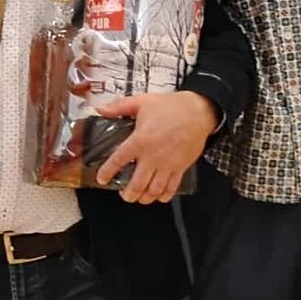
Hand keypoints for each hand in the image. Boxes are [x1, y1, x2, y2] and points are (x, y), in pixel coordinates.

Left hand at [94, 92, 217, 203]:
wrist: (198, 111)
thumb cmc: (171, 107)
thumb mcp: (141, 102)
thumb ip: (119, 107)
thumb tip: (102, 110)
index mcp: (141, 140)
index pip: (119, 160)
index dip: (108, 171)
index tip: (102, 178)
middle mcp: (153, 156)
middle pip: (137, 183)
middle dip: (128, 193)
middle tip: (123, 194)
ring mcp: (168, 164)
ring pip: (154, 189)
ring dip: (144, 197)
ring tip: (138, 197)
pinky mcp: (181, 167)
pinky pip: (172, 187)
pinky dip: (164, 195)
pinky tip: (158, 196)